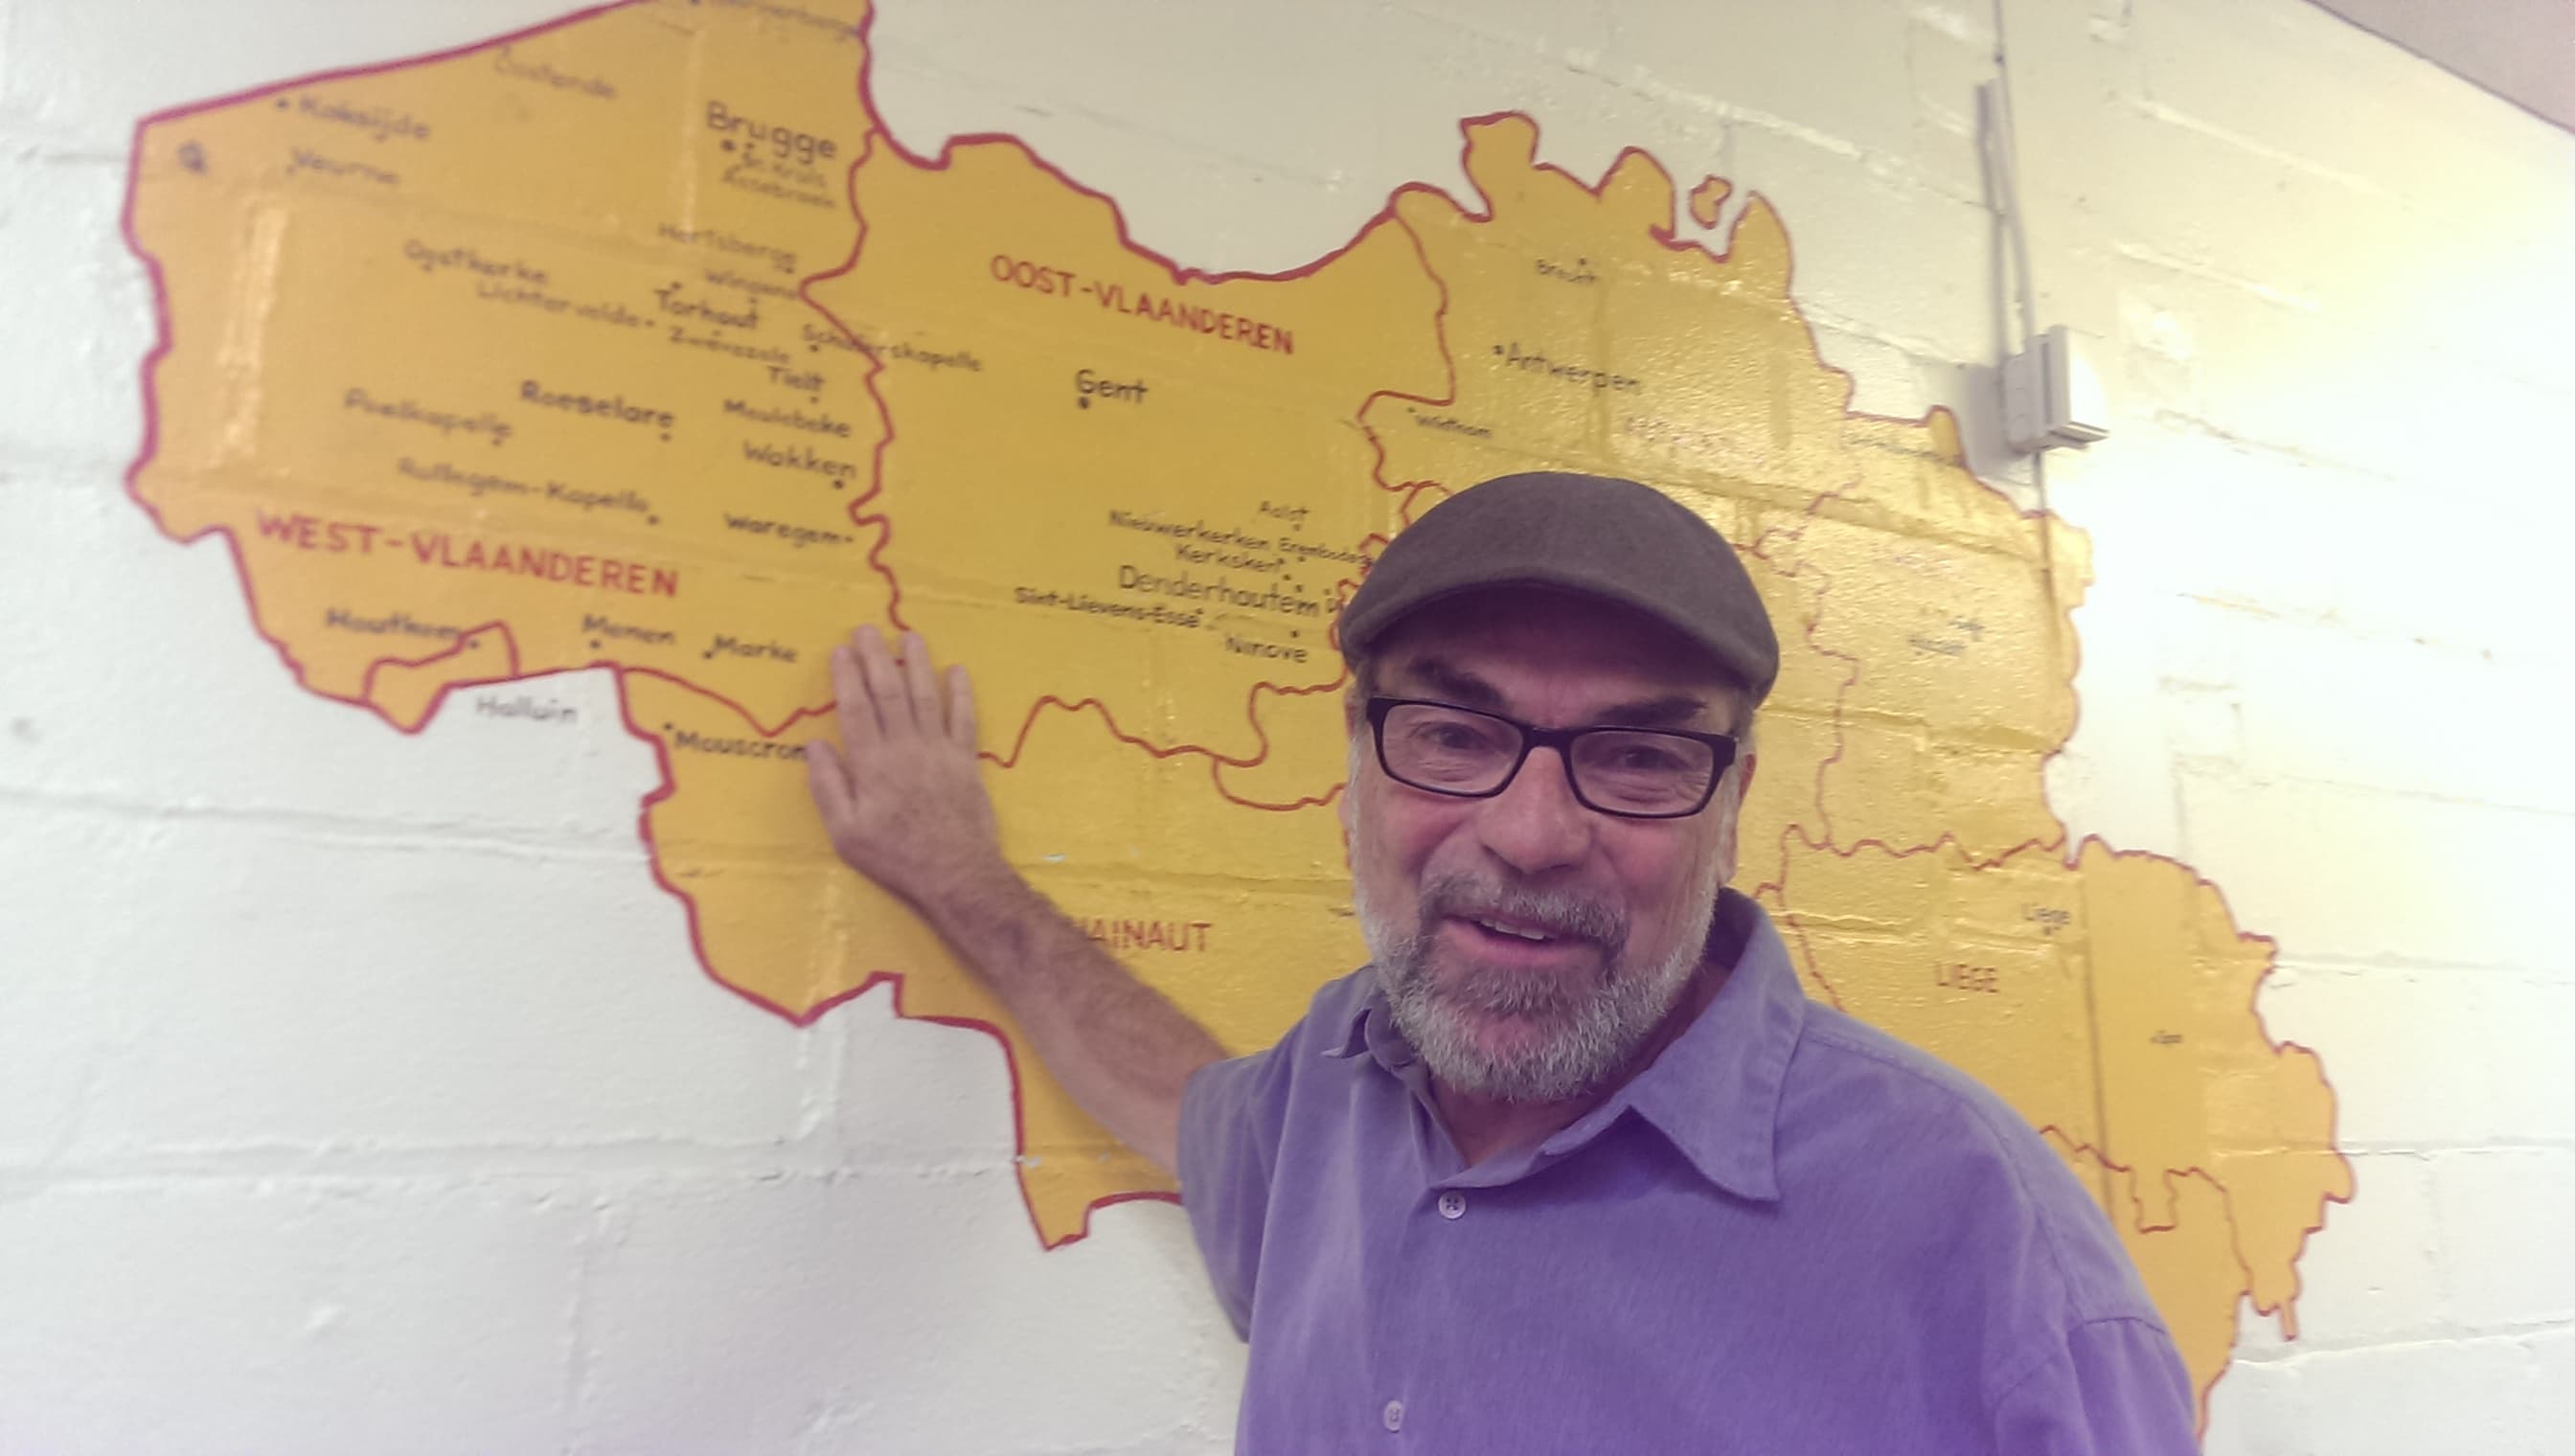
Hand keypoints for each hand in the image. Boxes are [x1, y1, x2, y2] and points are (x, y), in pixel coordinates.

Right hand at [803, 626, 1002, 909]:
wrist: (955, 872)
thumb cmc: (895, 856)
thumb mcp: (845, 832)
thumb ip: (829, 786)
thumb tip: (815, 744)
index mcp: (871, 763)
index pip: (856, 709)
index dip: (846, 677)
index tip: (839, 650)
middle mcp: (905, 747)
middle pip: (889, 693)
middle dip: (876, 658)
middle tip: (867, 629)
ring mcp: (939, 750)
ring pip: (926, 696)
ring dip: (917, 664)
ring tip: (909, 637)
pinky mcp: (966, 760)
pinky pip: (965, 718)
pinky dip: (961, 693)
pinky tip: (957, 670)